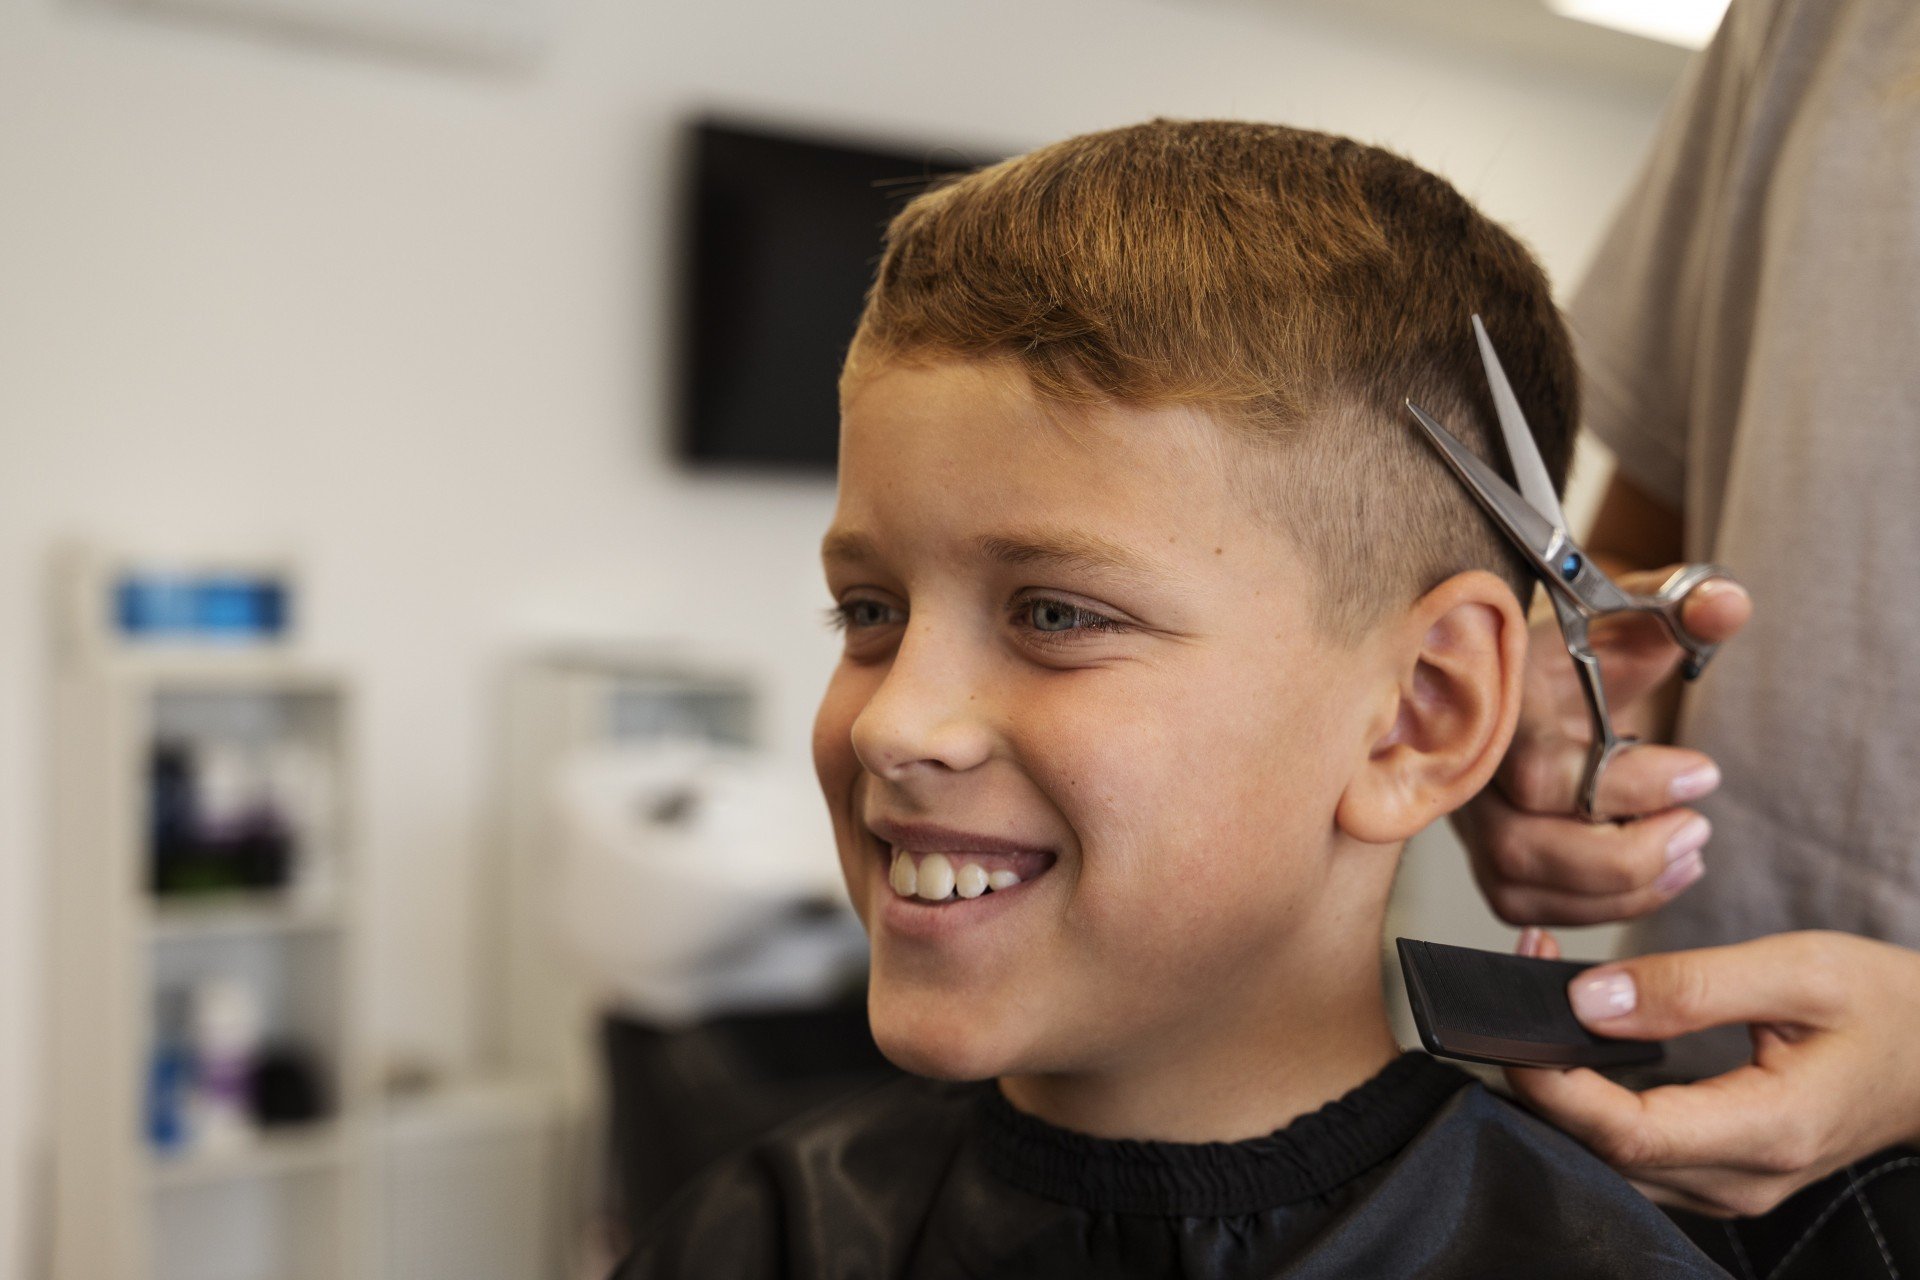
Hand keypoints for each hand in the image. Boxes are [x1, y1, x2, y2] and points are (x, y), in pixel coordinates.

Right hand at [1451, 569, 1751, 924]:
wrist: (1533, 690)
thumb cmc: (1582, 656)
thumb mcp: (1633, 621)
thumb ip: (1686, 606)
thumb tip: (1728, 603)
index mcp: (1497, 705)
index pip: (1537, 771)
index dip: (1624, 785)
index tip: (1703, 771)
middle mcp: (1468, 772)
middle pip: (1523, 846)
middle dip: (1626, 853)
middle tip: (1698, 826)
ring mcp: (1470, 824)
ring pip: (1524, 889)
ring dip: (1622, 889)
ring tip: (1690, 851)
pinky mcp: (1488, 865)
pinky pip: (1533, 909)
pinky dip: (1605, 908)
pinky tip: (1660, 875)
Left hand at [1507, 928, 1919, 1216]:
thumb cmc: (1883, 1007)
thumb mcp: (1798, 970)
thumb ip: (1690, 986)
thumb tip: (1587, 1001)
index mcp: (1770, 1131)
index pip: (1629, 1135)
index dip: (1556, 1088)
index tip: (1511, 1030)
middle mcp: (1742, 1180)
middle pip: (1605, 1153)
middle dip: (1543, 1077)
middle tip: (1514, 988)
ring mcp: (1728, 1186)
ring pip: (1610, 1160)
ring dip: (1561, 1090)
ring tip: (1537, 1005)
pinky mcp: (1716, 1173)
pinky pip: (1632, 1153)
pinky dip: (1591, 1102)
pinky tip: (1574, 1045)